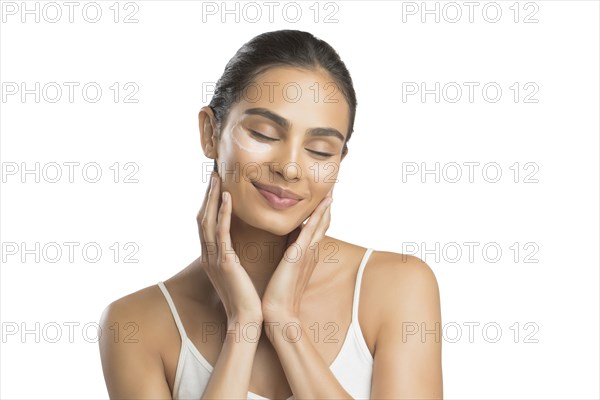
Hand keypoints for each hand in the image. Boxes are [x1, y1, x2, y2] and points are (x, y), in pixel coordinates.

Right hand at [197, 171, 262, 323]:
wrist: (247, 319)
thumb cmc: (245, 298)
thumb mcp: (235, 273)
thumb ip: (231, 257)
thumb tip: (236, 246)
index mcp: (211, 257)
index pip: (205, 224)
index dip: (208, 203)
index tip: (215, 185)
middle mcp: (208, 255)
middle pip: (202, 218)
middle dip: (207, 195)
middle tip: (212, 174)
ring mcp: (214, 258)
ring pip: (207, 221)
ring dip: (212, 197)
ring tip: (217, 178)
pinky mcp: (225, 261)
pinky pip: (221, 232)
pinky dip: (222, 213)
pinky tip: (227, 198)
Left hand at [261, 187, 333, 323]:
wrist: (278, 314)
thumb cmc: (278, 297)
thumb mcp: (284, 273)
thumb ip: (286, 260)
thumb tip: (285, 251)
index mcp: (305, 257)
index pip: (315, 231)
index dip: (319, 216)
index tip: (322, 200)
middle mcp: (310, 253)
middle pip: (322, 225)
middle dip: (326, 208)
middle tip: (331, 189)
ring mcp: (307, 254)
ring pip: (320, 225)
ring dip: (326, 208)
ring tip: (331, 190)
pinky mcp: (300, 255)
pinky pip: (312, 230)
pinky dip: (319, 216)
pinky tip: (324, 203)